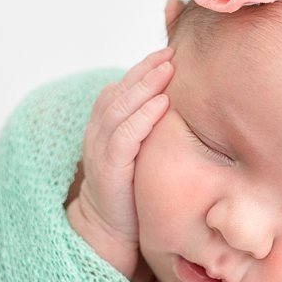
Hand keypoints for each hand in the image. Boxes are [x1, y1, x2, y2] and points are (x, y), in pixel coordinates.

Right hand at [66, 46, 174, 278]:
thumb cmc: (131, 189)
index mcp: (105, 125)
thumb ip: (150, 129)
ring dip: (144, 85)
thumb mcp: (140, 152)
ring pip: (120, 107)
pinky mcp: (109, 169)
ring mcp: (101, 149)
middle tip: (170, 52)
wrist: (109, 230)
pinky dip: (141, 117)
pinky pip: (124, 136)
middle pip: (120, 90)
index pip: (122, 87)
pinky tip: (161, 104)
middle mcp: (98, 132)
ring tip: (167, 69)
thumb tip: (182, 107)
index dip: (142, 68)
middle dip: (145, 69)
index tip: (168, 53)